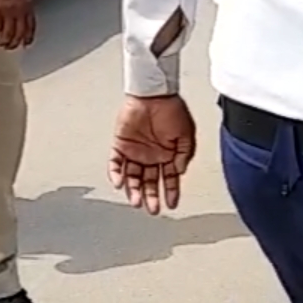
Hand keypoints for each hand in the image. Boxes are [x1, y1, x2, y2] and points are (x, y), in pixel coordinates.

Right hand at [0, 0, 35, 49]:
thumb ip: (18, 2)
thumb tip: (14, 13)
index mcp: (26, 1)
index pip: (31, 24)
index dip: (29, 35)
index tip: (27, 42)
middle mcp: (18, 7)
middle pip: (20, 31)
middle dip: (16, 42)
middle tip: (11, 46)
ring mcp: (7, 9)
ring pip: (8, 33)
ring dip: (4, 41)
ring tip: (1, 43)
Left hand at [108, 95, 197, 214]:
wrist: (153, 94)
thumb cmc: (172, 109)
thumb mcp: (186, 134)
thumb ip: (184, 154)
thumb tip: (179, 171)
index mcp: (168, 154)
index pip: (169, 179)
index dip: (171, 192)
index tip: (171, 204)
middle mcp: (151, 155)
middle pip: (149, 182)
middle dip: (152, 197)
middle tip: (152, 209)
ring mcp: (135, 151)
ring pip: (132, 177)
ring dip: (134, 190)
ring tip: (137, 202)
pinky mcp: (120, 144)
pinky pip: (115, 163)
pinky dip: (116, 174)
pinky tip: (120, 184)